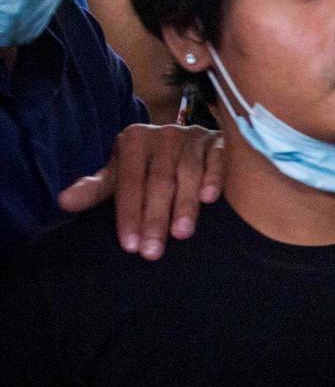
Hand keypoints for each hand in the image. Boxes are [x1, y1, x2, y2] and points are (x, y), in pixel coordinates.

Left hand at [56, 124, 223, 258]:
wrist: (190, 144)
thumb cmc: (149, 167)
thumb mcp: (121, 174)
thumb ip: (96, 189)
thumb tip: (63, 202)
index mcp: (134, 141)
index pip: (129, 182)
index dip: (129, 214)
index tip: (130, 246)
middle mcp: (163, 135)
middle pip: (158, 181)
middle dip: (154, 218)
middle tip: (152, 252)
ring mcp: (193, 137)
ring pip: (188, 174)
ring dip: (185, 205)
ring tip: (181, 235)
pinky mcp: (219, 143)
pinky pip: (218, 161)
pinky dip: (214, 179)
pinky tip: (211, 199)